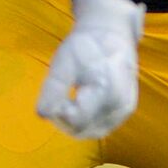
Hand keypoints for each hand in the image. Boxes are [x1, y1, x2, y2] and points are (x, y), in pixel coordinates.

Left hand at [39, 0, 143, 140]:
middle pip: (83, 130)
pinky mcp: (125, 112)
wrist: (113, 35)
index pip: (76, 121)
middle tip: (56, 101)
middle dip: (63, 121)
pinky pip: (101, 127)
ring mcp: (124, 111)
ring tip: (66, 103)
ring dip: (73, 124)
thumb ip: (54, 89)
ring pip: (92, 132)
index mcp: (106, 91)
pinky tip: (78, 106)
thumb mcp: (64, 62)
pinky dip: (86, 122)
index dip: (58, 115)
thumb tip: (42, 114)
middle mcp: (120, 106)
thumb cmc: (86, 46)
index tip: (51, 99)